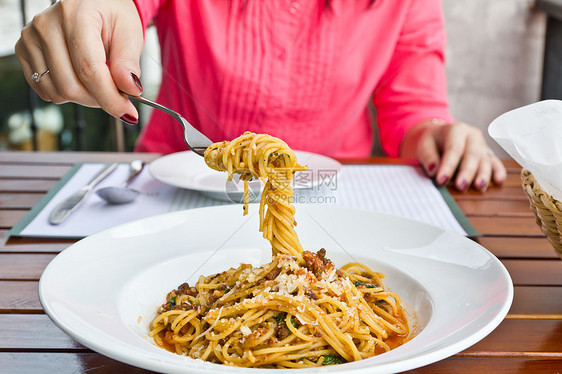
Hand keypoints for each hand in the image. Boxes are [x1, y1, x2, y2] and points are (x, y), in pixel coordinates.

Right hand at [15, 0, 142, 123]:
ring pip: (58, 92)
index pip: (89, 69)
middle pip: (71, 86)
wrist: (94, 4)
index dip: (110, 97)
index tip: (128, 113)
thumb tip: (130, 91)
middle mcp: (46, 25)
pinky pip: (44, 89)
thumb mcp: (129, 34)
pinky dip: (66, 93)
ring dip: (84, 98)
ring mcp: (31, 37)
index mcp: (76, 16)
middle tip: (117, 94)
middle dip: (99, 99)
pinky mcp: (24, 50)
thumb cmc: (113, 16)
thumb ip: (128, 63)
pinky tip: (79, 79)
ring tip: (98, 80)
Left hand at [401, 120, 505, 190]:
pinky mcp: (488, 154)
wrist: (441, 136)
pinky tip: (499, 180)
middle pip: (472, 154)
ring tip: (480, 186)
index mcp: (456, 130)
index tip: (441, 180)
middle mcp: (472, 135)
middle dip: (467, 171)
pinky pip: (495, 162)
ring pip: (485, 159)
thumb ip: (428, 157)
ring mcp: (482, 144)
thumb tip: (434, 170)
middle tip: (461, 186)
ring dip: (483, 174)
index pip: (453, 148)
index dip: (448, 165)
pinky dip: (498, 171)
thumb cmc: (433, 142)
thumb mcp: (424, 145)